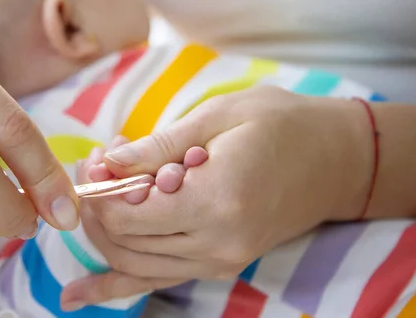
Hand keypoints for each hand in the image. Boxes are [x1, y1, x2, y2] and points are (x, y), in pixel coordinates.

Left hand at [62, 86, 372, 305]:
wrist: (337, 159)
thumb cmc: (282, 125)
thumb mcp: (217, 117)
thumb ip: (158, 147)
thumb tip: (108, 164)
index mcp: (216, 202)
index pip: (126, 214)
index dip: (97, 187)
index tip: (97, 157)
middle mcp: (217, 244)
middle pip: (124, 242)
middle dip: (96, 205)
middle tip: (96, 166)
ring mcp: (221, 261)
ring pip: (135, 264)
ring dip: (106, 231)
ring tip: (103, 189)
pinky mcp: (221, 264)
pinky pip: (158, 280)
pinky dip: (115, 287)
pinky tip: (78, 297)